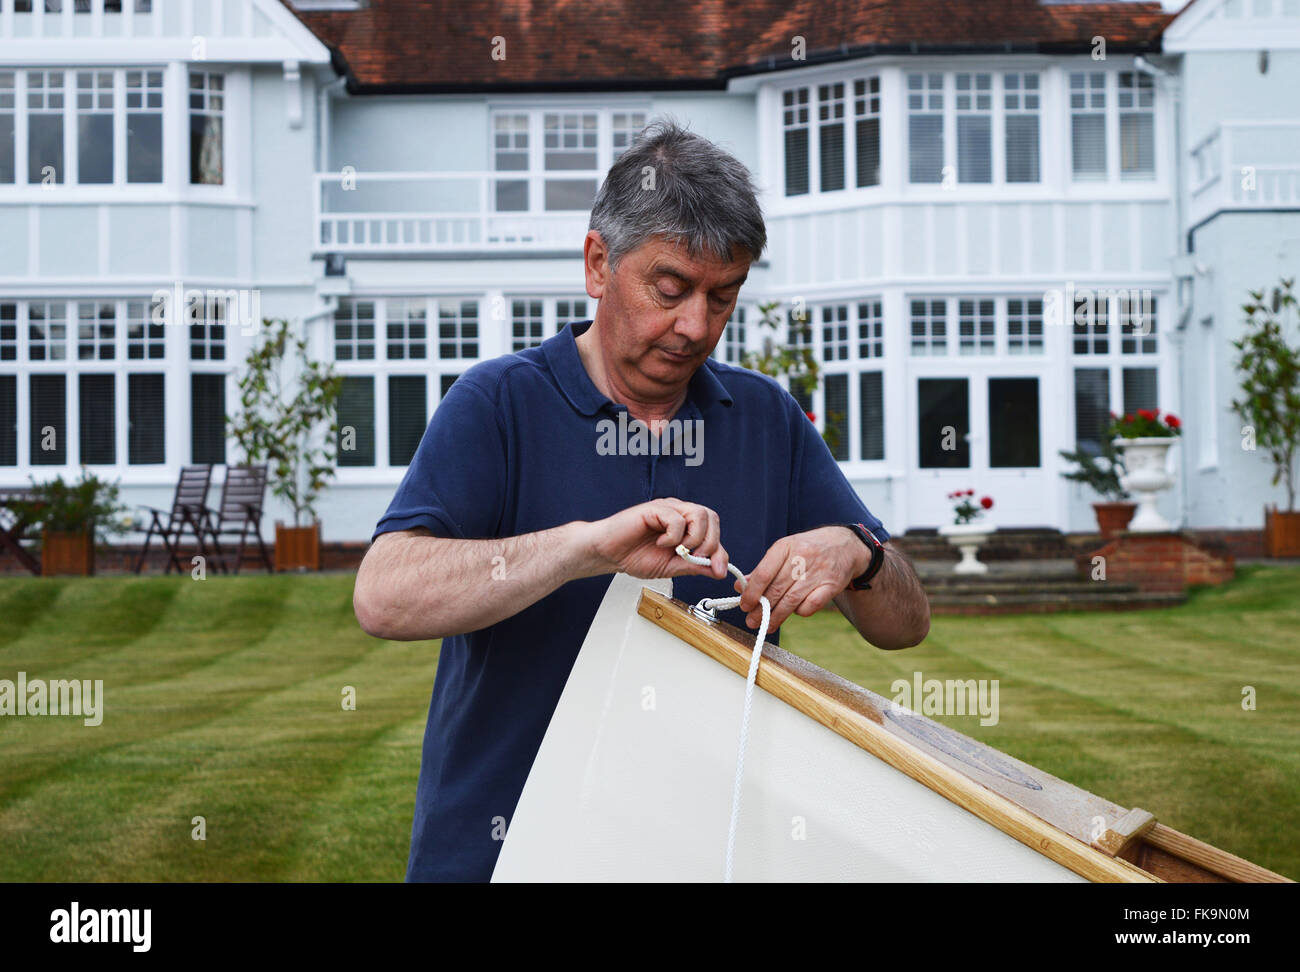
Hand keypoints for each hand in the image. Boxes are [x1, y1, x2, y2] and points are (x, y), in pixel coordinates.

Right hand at [579, 498, 728, 580]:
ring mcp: (668, 509)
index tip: (718, 570)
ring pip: (698, 514)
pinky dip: (673, 536)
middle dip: (710, 543)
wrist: (608, 553)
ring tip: (678, 550)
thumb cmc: (634, 556)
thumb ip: (695, 566)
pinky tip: (661, 543)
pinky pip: (676, 519)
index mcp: (686, 525)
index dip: (719, 549)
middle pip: (711, 517)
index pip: (714, 529)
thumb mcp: (672, 567)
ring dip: (693, 538)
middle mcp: (679, 513)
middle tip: (694, 558)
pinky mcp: (655, 509)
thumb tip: (719, 570)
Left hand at [733, 526, 865, 631]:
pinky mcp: (831, 586)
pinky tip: (793, 613)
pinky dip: (800, 612)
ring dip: (776, 617)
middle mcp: (801, 558)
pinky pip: (810, 606)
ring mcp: (818, 572)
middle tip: (751, 621)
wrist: (845, 545)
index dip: (752, 593)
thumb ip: (763, 569)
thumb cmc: (808, 549)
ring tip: (765, 626)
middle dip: (760, 609)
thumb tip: (741, 588)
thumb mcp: (785, 551)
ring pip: (791, 601)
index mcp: (785, 547)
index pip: (763, 573)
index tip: (744, 605)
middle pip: (776, 590)